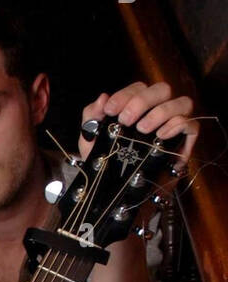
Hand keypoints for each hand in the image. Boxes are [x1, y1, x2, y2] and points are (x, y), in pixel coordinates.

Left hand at [79, 80, 198, 169]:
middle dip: (142, 101)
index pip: (139, 88)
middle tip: (126, 121)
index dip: (124, 95)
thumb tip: (102, 98)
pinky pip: (191, 125)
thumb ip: (91, 117)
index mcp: (138, 106)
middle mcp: (159, 110)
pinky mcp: (185, 142)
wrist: (119, 194)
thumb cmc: (107, 162)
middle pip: (162, 89)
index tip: (110, 110)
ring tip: (142, 130)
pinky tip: (161, 136)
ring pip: (182, 102)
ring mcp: (174, 124)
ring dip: (161, 112)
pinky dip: (178, 125)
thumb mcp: (91, 140)